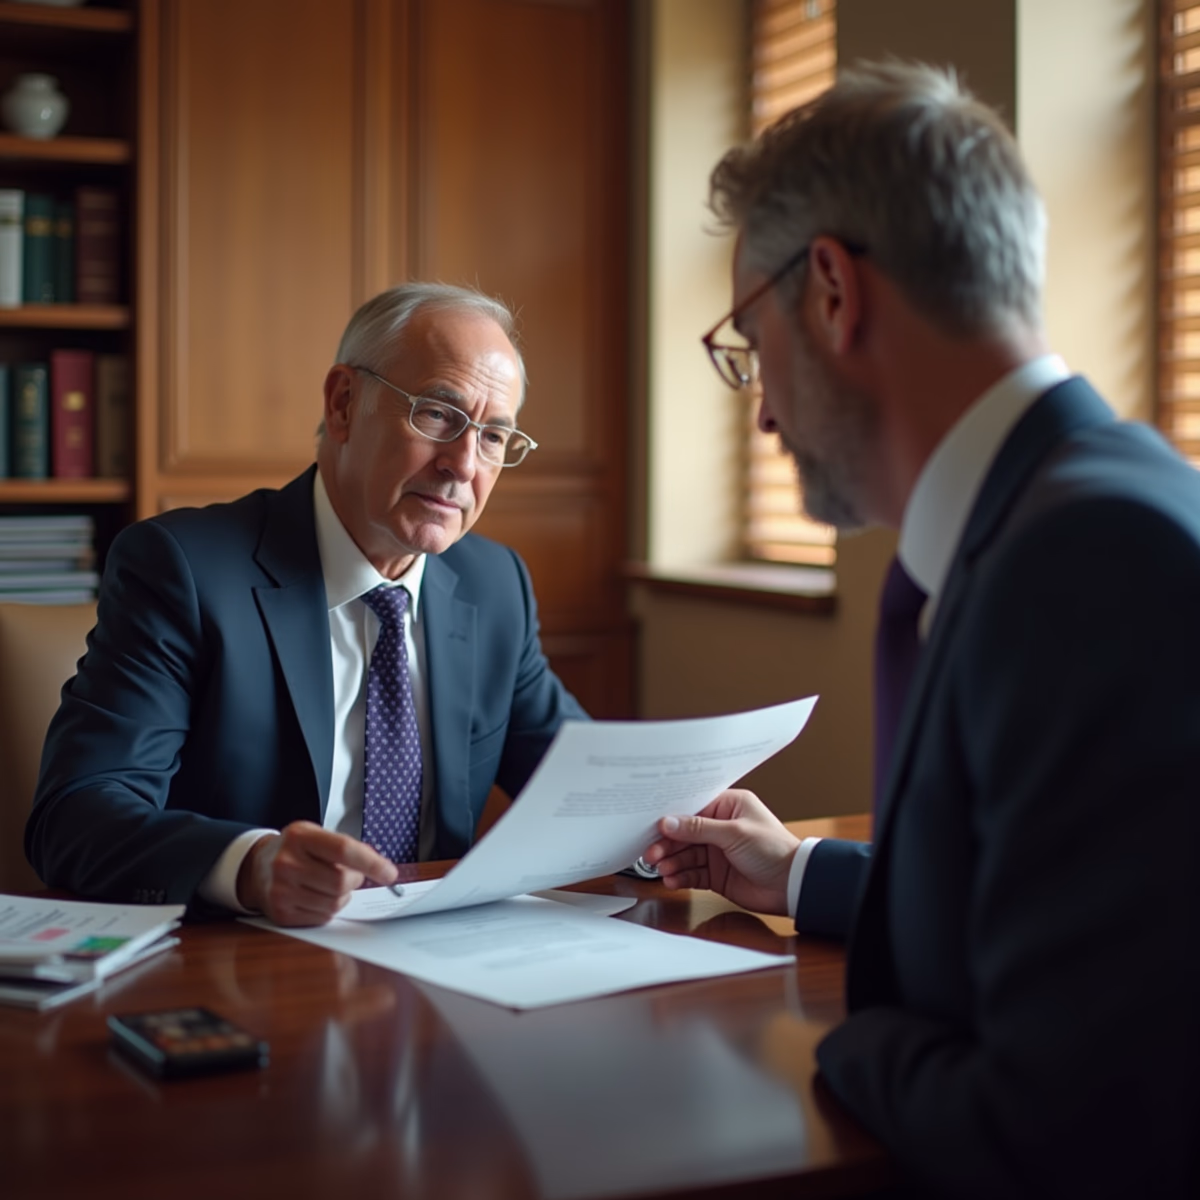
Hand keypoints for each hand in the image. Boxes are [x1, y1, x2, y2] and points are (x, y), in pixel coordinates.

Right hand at [236, 820, 398, 925]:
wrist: (257, 868)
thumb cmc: (296, 851)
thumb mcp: (316, 836)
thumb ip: (346, 847)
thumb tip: (379, 865)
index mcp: (300, 836)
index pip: (344, 849)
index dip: (372, 863)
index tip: (390, 873)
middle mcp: (286, 863)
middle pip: (342, 881)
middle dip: (355, 881)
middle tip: (351, 876)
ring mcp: (281, 890)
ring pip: (335, 903)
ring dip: (342, 896)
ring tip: (329, 885)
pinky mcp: (281, 913)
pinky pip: (322, 918)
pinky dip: (328, 909)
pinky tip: (317, 897)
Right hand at [641, 789, 798, 915]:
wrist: (793, 885)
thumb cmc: (774, 850)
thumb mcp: (734, 833)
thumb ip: (698, 828)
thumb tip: (668, 822)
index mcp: (728, 806)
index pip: (692, 808)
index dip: (672, 817)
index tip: (653, 825)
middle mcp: (721, 827)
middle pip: (684, 833)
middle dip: (667, 844)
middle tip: (652, 854)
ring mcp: (717, 852)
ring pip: (685, 855)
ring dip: (672, 862)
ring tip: (661, 869)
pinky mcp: (716, 874)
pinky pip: (692, 873)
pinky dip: (680, 877)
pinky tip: (672, 880)